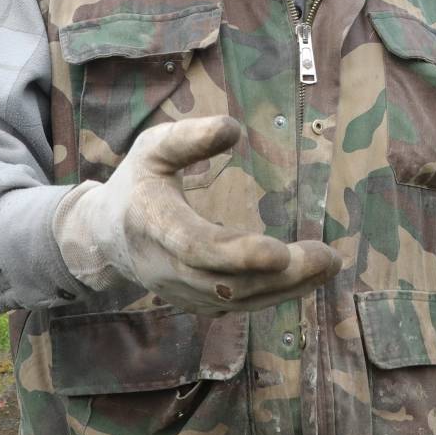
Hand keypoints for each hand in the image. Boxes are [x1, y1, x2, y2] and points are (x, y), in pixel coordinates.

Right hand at [55, 115, 342, 313]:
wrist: (106, 235)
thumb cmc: (137, 181)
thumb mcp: (153, 147)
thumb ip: (189, 137)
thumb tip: (233, 128)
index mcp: (153, 223)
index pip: (197, 247)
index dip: (238, 254)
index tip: (280, 251)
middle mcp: (165, 266)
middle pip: (227, 282)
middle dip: (280, 275)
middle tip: (327, 258)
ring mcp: (180, 291)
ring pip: (237, 300)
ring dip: (288, 288)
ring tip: (329, 266)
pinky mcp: (195, 303)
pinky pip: (238, 306)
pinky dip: (276, 295)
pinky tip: (309, 278)